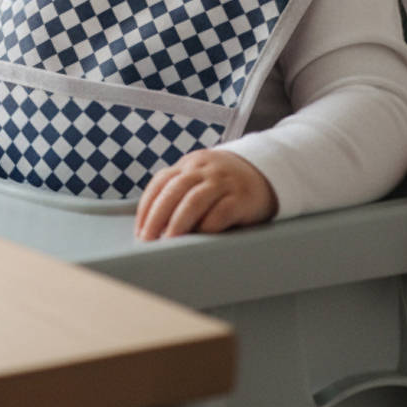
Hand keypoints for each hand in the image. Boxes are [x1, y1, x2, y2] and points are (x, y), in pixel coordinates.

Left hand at [135, 149, 276, 239]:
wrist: (265, 171)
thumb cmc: (224, 183)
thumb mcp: (199, 178)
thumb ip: (179, 193)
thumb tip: (153, 226)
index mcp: (188, 165)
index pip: (160, 182)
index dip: (146, 207)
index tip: (140, 229)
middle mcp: (203, 170)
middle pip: (173, 190)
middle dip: (157, 216)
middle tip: (148, 238)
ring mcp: (223, 182)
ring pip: (194, 200)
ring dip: (178, 221)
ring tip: (169, 240)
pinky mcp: (242, 197)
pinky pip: (222, 211)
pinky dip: (208, 225)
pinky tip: (200, 236)